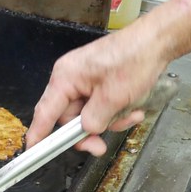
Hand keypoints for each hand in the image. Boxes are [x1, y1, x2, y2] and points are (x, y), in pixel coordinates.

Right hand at [26, 29, 167, 155]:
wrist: (157, 41)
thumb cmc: (133, 61)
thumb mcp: (113, 98)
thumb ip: (93, 120)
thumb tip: (86, 131)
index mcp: (65, 77)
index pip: (46, 111)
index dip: (38, 133)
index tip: (33, 150)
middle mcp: (71, 77)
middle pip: (70, 117)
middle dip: (89, 130)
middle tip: (101, 145)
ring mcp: (86, 79)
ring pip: (89, 113)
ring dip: (109, 120)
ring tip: (130, 114)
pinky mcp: (99, 80)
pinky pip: (100, 104)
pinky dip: (115, 110)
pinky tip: (132, 107)